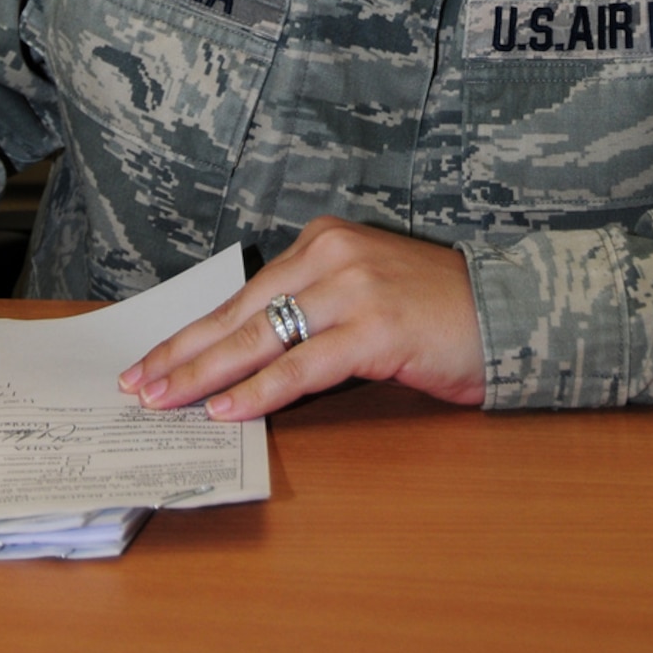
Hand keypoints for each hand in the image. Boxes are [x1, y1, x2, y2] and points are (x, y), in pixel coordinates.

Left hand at [118, 217, 485, 419]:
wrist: (515, 313)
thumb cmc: (440, 315)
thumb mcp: (366, 299)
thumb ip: (312, 316)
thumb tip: (246, 361)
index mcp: (324, 242)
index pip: (243, 294)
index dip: (194, 332)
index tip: (153, 358)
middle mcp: (331, 255)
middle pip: (239, 313)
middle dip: (183, 353)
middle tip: (138, 383)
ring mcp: (352, 289)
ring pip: (260, 339)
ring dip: (204, 375)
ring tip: (164, 400)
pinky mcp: (374, 329)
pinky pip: (301, 366)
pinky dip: (259, 391)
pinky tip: (225, 409)